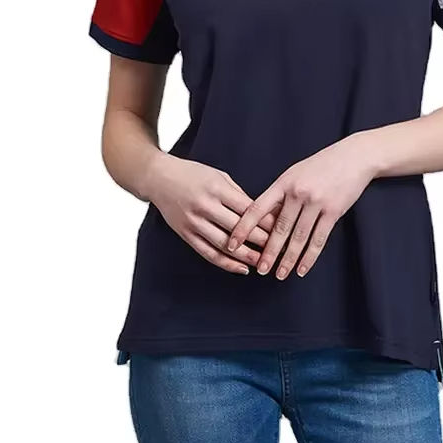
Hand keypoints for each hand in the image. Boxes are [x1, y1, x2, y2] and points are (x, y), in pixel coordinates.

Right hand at [147, 153, 279, 274]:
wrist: (159, 178)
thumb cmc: (193, 174)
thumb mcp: (219, 176)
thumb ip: (238, 195)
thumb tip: (262, 212)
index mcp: (217, 189)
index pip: (248, 210)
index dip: (267, 222)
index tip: (283, 229)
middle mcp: (205, 206)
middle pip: (239, 229)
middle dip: (262, 241)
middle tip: (280, 249)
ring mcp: (194, 222)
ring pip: (225, 245)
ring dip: (247, 256)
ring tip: (264, 262)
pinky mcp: (186, 234)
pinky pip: (208, 253)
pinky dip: (226, 263)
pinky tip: (241, 268)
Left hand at [225, 134, 375, 279]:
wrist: (354, 156)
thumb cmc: (321, 165)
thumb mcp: (295, 174)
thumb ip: (280, 194)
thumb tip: (262, 219)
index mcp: (283, 182)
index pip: (257, 208)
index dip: (243, 228)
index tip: (232, 244)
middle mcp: (298, 192)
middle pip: (278, 228)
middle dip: (267, 252)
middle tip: (259, 269)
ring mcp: (316, 202)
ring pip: (298, 237)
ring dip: (288, 259)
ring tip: (280, 274)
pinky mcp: (333, 211)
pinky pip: (319, 239)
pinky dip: (309, 257)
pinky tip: (302, 269)